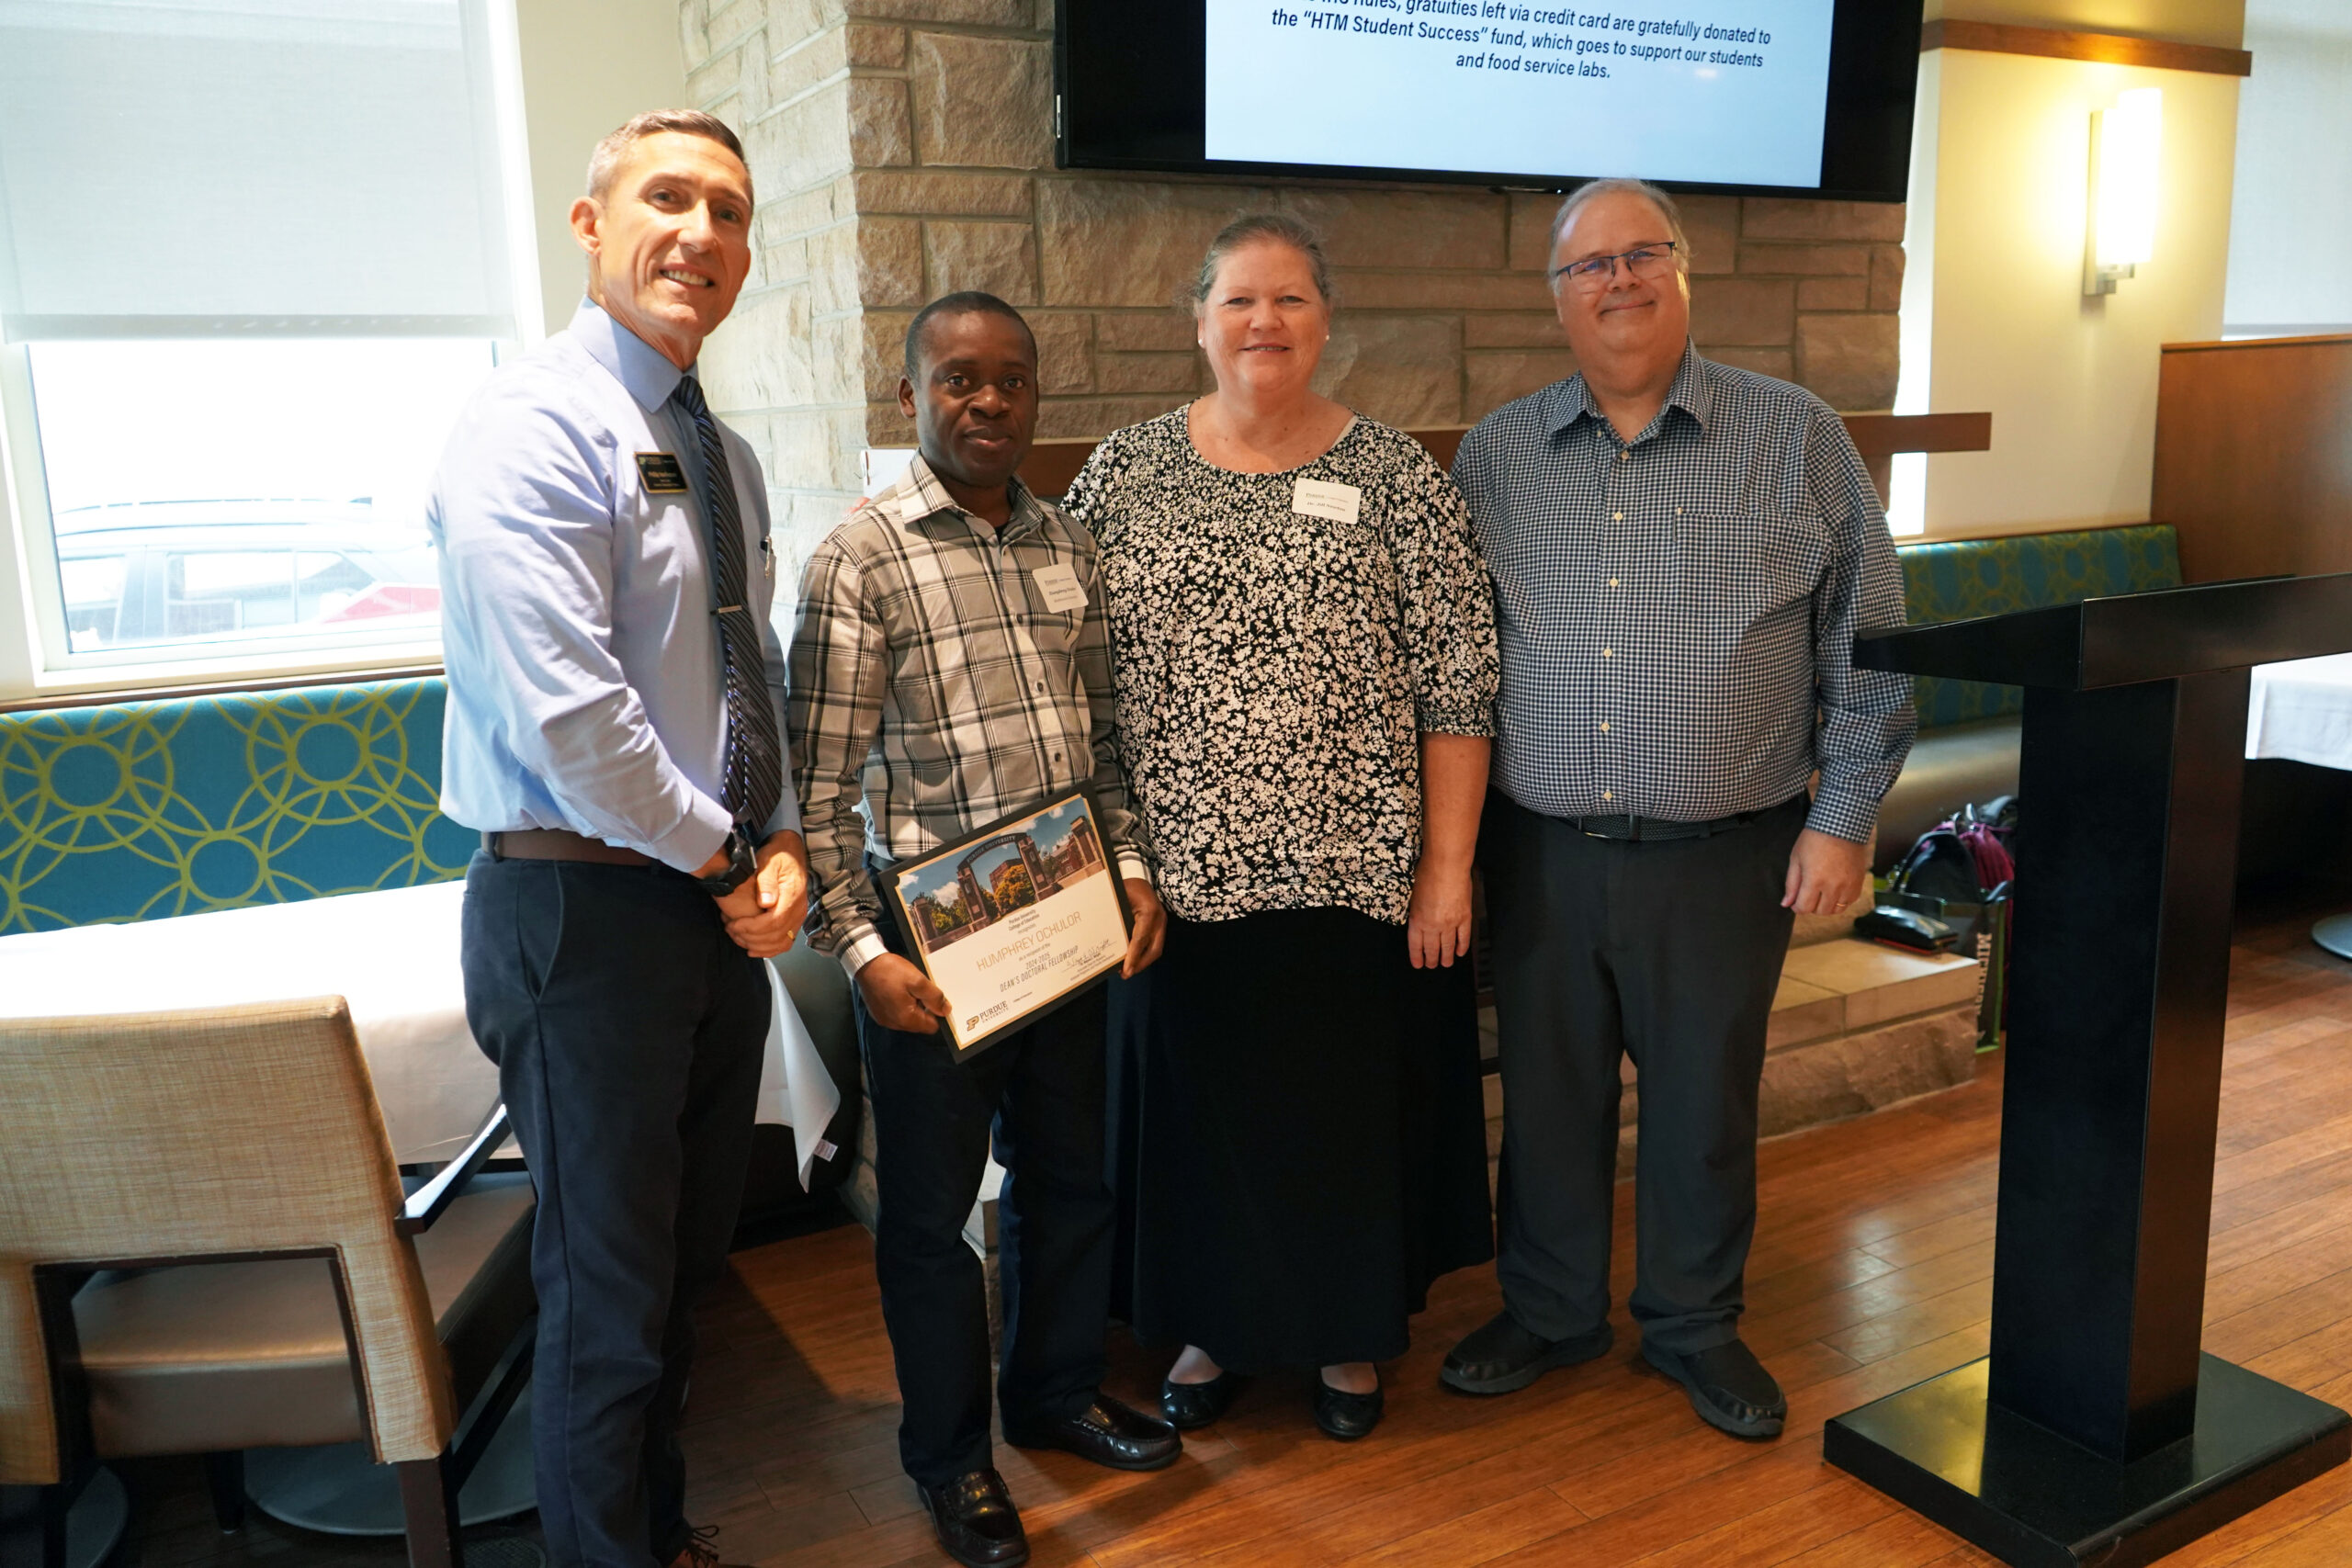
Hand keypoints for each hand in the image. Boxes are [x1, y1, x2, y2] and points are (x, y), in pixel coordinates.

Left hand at [717, 831, 809, 958]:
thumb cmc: (777, 856)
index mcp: (792, 896)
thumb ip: (766, 881)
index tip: (734, 924)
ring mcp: (797, 918)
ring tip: (738, 938)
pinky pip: (784, 943)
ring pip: (780, 943)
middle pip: (776, 935)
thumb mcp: (769, 862)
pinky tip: (753, 949)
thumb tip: (766, 902)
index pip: (773, 922)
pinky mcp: (793, 921)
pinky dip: (768, 950)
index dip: (752, 928)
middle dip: (750, 937)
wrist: (790, 852)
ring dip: (758, 946)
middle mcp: (798, 910)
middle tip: (731, 930)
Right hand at [857, 952, 951, 1033]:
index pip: (931, 1027)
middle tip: (920, 990)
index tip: (935, 999)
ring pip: (907, 1019)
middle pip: (919, 1024)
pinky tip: (898, 991)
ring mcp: (884, 1020)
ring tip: (908, 989)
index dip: (937, 1014)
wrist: (866, 963)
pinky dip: (900, 1006)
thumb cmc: (891, 971)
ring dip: (912, 1007)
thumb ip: (934, 997)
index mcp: (906, 1019)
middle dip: (923, 1009)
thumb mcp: (918, 980)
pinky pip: (896, 1015)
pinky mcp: (878, 1014)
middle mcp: (894, 1024)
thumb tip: (946, 1011)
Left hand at [1121, 877, 1165, 977]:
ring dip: (1142, 961)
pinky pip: (1153, 942)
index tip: (1125, 970)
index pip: (1140, 939)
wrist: (1134, 870)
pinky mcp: (1158, 923)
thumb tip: (1108, 943)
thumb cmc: (1123, 883)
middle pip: (1154, 949)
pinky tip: (1133, 959)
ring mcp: (1161, 921)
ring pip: (1156, 948)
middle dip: (1140, 964)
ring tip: (1128, 970)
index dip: (1133, 957)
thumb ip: (1116, 920)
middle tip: (1126, 974)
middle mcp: (1159, 918)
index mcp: (1149, 912)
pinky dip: (1144, 953)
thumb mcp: (1117, 900)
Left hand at [1407, 860, 1474, 968]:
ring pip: (1448, 946)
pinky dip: (1461, 947)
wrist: (1447, 865)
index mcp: (1417, 919)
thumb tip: (1419, 923)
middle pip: (1432, 948)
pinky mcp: (1465, 917)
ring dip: (1446, 957)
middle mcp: (1433, 925)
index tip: (1418, 964)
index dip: (1417, 956)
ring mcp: (1450, 922)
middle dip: (1432, 960)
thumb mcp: (1413, 895)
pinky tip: (1459, 952)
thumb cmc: (1427, 873)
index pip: (1416, 944)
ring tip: (1446, 964)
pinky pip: (1464, 937)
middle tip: (1432, 966)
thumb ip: (1416, 912)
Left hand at [1782, 827, 1870, 915]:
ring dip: (1826, 906)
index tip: (1795, 902)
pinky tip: (1834, 890)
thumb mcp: (1796, 858)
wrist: (1841, 826)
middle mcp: (1833, 886)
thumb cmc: (1815, 839)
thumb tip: (1786, 903)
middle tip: (1808, 895)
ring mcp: (1848, 885)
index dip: (1797, 907)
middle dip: (1811, 907)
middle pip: (1820, 911)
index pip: (1804, 908)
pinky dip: (1841, 900)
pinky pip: (1849, 902)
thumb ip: (1791, 884)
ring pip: (1836, 909)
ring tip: (1821, 894)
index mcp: (1815, 880)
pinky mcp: (1859, 883)